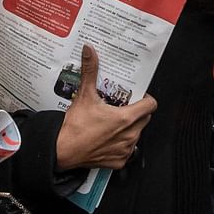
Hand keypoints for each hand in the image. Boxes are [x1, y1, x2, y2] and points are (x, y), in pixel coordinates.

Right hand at [55, 45, 156, 171]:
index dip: (146, 98)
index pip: (150, 105)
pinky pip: (127, 150)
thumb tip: (90, 52)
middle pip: (144, 119)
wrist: (62, 150)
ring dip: (129, 128)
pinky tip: (108, 137)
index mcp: (125, 118)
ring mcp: (125, 149)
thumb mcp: (84, 95)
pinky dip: (121, 144)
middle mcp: (129, 135)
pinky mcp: (118, 161)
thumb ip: (90, 71)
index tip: (138, 96)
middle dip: (136, 111)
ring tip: (113, 122)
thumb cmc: (74, 127)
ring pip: (137, 134)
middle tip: (122, 106)